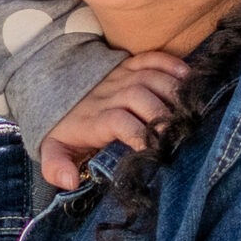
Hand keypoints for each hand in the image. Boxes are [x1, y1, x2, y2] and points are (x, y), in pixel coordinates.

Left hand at [37, 50, 191, 189]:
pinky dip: (170, 63)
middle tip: (179, 132)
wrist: (55, 88)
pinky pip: (150, 58)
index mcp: (93, 119)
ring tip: (188, 110)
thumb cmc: (64, 128)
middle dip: (162, 114)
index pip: (117, 121)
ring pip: (148, 77)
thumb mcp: (52, 150)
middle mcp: (108, 95)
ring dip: (171, 91)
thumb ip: (55, 167)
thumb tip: (70, 182)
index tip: (155, 150)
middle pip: (138, 96)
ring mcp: (119, 77)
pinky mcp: (128, 64)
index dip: (138, 133)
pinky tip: (186, 77)